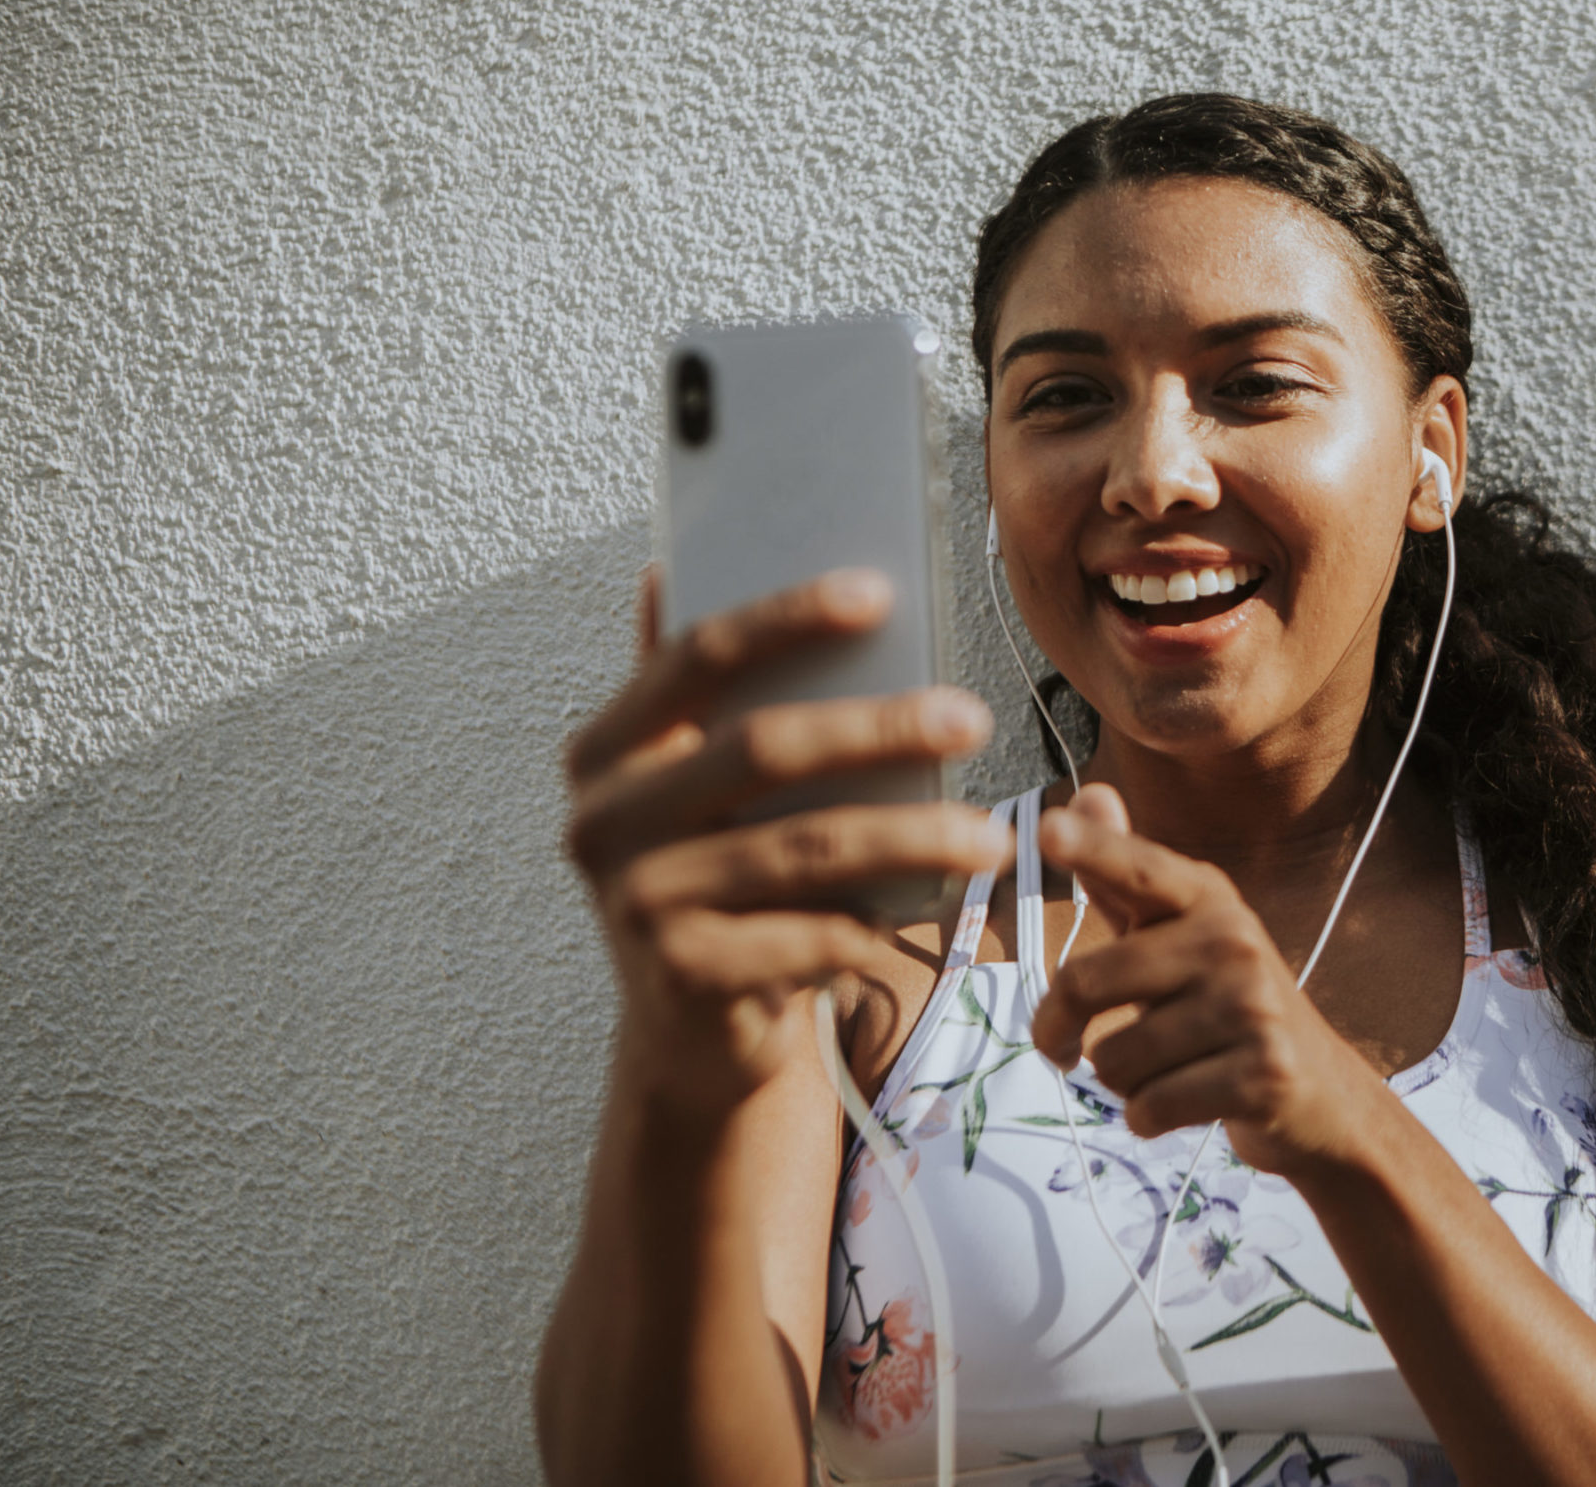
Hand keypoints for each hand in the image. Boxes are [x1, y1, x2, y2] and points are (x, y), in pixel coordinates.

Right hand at [562, 567, 1012, 1117]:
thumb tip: (670, 563)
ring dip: (914, 835)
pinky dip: (887, 919)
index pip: (698, 657)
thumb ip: (689, 692)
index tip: (880, 591)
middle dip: (880, 728)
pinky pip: (812, 934)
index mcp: (607, 749)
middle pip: (763, 748)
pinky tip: (948, 904)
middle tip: (973, 716)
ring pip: (804, 848)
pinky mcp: (684, 977)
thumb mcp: (690, 785)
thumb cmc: (716, 878)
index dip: (786, 617)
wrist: (690, 1032)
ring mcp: (637, 903)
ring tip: (992, 834)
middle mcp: (603, 821)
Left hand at [1028, 786, 1394, 1180]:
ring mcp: (1254, 1008)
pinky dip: (1147, 1119)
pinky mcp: (1264, 1075)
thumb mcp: (1181, 936)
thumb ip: (1124, 878)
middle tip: (1060, 1045)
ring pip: (1114, 1058)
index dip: (1093, 848)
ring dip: (1119, 1081)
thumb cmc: (1227, 1008)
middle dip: (1056, 1028)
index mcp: (1208, 898)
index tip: (1047, 828)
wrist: (1321, 1094)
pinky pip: (1149, 1107)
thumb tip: (1091, 792)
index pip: (1137, 869)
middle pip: (1087, 981)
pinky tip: (1185, 1103)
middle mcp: (1233, 941)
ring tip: (1164, 1069)